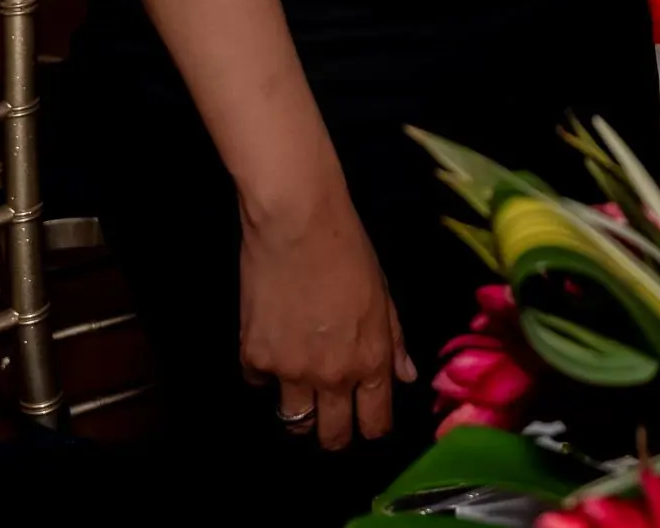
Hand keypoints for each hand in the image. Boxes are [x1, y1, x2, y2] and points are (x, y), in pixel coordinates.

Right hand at [238, 177, 415, 449]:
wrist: (297, 223)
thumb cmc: (349, 250)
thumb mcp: (384, 294)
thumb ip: (395, 340)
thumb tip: (406, 375)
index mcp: (371, 360)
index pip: (375, 421)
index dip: (374, 428)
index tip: (369, 423)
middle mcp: (332, 375)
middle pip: (333, 436)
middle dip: (336, 435)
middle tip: (332, 421)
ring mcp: (289, 371)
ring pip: (294, 422)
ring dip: (300, 414)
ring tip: (302, 396)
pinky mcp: (253, 358)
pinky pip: (259, 385)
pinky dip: (266, 376)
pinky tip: (273, 353)